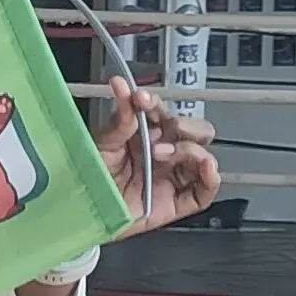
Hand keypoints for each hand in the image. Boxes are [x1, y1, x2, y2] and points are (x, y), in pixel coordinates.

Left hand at [97, 77, 219, 235]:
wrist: (84, 210)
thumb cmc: (90, 177)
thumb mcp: (101, 144)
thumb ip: (119, 118)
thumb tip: (121, 86)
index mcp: (146, 134)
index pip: (163, 112)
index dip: (156, 103)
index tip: (141, 100)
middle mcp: (164, 152)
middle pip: (194, 130)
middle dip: (184, 125)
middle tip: (160, 133)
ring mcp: (172, 175)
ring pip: (202, 155)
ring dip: (189, 149)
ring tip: (162, 154)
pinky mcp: (177, 201)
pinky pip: (205, 190)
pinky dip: (211, 177)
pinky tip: (205, 166)